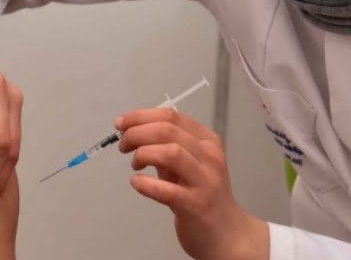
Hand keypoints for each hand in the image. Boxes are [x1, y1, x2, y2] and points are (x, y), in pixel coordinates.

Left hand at [117, 109, 268, 259]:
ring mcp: (205, 181)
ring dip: (142, 154)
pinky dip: (145, 184)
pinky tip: (137, 182)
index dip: (140, 116)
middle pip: (167, 130)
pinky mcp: (196, 205)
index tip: (122, 124)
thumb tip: (134, 133)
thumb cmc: (204, 197)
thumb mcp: (190, 164)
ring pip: (170, 152)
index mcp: (207, 141)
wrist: (228, 234)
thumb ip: (167, 147)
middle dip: (136, 133)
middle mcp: (209, 157)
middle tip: (123, 145)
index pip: (171, 116)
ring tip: (135, 164)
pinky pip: (166, 190)